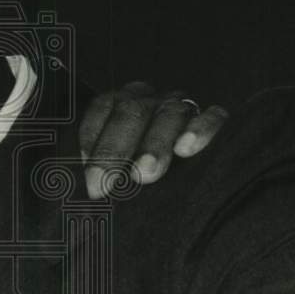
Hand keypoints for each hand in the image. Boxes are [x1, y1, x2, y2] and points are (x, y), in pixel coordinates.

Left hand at [79, 82, 227, 197]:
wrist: (183, 179)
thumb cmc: (129, 177)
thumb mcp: (110, 171)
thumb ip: (97, 173)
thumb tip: (83, 193)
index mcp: (119, 104)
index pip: (103, 107)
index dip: (91, 136)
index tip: (85, 172)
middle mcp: (148, 100)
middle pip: (131, 112)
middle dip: (115, 148)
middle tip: (103, 182)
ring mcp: (179, 108)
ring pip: (169, 114)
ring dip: (154, 144)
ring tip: (145, 173)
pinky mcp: (211, 120)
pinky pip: (211, 118)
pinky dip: (200, 130)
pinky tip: (188, 148)